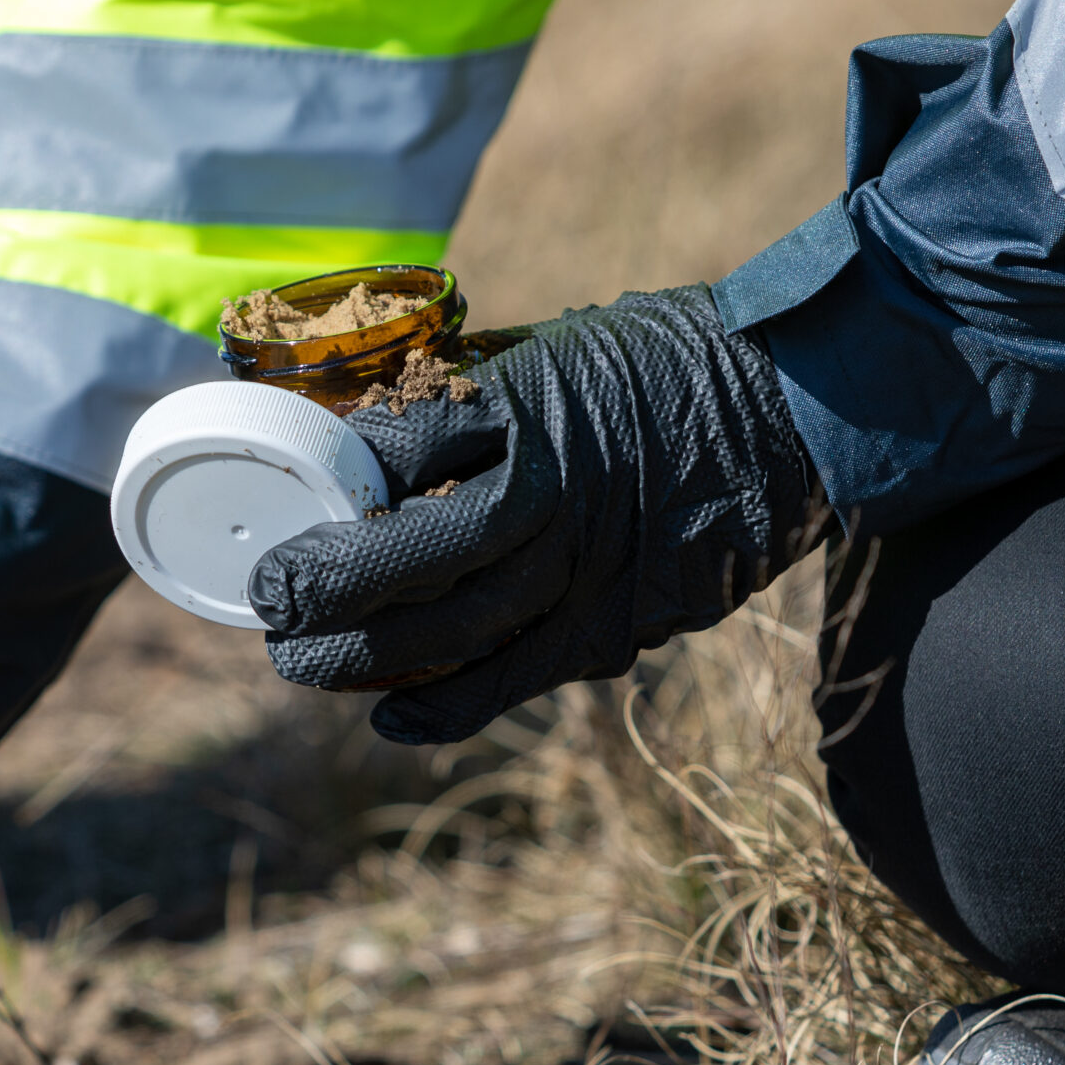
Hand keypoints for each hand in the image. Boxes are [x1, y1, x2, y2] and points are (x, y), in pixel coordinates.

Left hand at [247, 285, 821, 743]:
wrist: (798, 404)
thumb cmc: (660, 365)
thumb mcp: (555, 347)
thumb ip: (467, 391)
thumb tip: (359, 431)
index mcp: (529, 404)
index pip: (402, 447)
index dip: (329, 489)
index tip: (280, 511)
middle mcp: (555, 490)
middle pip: (417, 553)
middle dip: (328, 587)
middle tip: (266, 604)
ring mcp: (591, 565)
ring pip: (458, 629)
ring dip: (364, 657)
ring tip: (297, 661)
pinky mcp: (621, 621)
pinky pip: (519, 677)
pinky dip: (448, 706)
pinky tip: (387, 717)